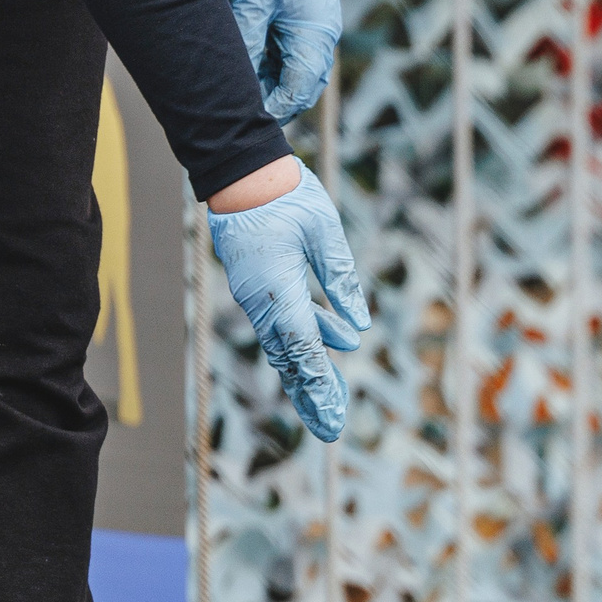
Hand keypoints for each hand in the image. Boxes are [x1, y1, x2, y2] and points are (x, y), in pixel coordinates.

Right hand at [207, 161, 369, 440]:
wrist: (242, 171)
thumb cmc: (287, 194)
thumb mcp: (325, 231)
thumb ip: (341, 278)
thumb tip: (359, 328)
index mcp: (278, 288)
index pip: (303, 348)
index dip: (319, 385)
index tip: (333, 416)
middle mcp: (262, 300)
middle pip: (290, 358)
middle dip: (312, 395)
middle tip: (332, 430)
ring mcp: (256, 295)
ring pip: (286, 345)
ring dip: (310, 373)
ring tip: (332, 403)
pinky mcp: (259, 286)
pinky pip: (285, 322)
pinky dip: (308, 340)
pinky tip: (338, 344)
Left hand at [224, 0, 339, 120]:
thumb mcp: (250, 1)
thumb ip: (246, 44)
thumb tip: (237, 81)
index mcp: (314, 38)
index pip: (297, 91)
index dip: (272, 107)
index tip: (245, 114)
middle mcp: (321, 38)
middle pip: (301, 86)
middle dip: (274, 99)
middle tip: (239, 105)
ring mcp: (316, 28)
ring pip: (296, 70)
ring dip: (271, 80)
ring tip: (239, 83)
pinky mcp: (306, 18)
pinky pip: (293, 51)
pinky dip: (273, 61)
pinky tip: (249, 61)